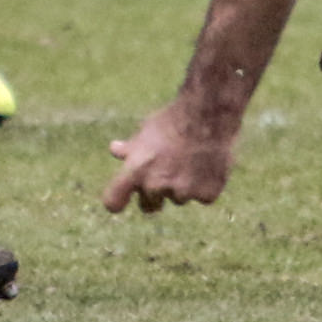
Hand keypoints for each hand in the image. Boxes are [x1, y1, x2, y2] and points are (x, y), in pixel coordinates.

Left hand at [103, 100, 236, 213]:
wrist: (207, 116)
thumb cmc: (172, 121)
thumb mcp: (145, 131)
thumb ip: (131, 148)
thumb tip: (115, 151)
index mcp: (135, 171)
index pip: (113, 201)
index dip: (116, 202)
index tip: (121, 202)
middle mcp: (155, 186)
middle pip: (149, 205)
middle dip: (154, 194)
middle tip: (165, 172)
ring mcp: (182, 193)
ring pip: (178, 198)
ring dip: (182, 186)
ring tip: (191, 159)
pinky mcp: (206, 196)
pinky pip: (202, 197)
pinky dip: (205, 185)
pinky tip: (208, 164)